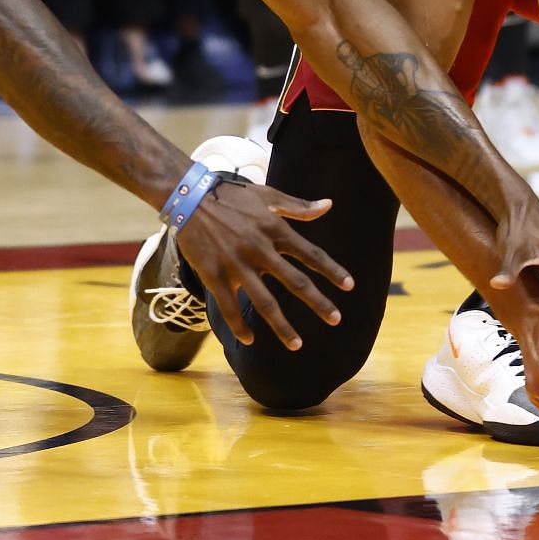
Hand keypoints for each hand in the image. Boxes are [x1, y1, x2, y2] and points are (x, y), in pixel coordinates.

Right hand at [173, 179, 354, 350]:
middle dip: (317, 302)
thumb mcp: (267, 195)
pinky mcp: (213, 275)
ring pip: (264, 302)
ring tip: (297, 345)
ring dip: (282, 326)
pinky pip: (228, 307)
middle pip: (294, 282)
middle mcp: (259, 249)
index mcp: (274, 229)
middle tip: (336, 320)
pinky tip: (250, 339)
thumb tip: (328, 205)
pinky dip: (239, 325)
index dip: (331, 270)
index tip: (349, 286)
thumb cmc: (231, 196)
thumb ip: (298, 206)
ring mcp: (236, 264)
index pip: (310, 253)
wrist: (189, 197)